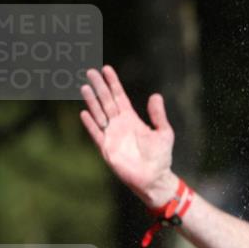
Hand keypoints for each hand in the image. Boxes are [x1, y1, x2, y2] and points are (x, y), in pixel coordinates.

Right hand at [79, 65, 177, 208]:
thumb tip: (156, 95)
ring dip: (92, 101)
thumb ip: (158, 115)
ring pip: (99, 114)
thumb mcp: (164, 133)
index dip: (113, 83)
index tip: (106, 69)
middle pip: (106, 101)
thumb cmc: (161, 157)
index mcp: (131, 119)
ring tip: (85, 87)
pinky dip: (91, 124)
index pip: (120, 97)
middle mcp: (119, 125)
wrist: (154, 178)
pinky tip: (84, 113)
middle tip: (90, 71)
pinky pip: (97, 134)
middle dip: (99, 87)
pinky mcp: (107, 149)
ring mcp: (112, 136)